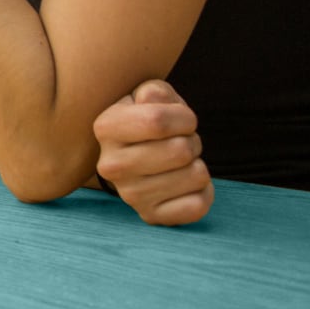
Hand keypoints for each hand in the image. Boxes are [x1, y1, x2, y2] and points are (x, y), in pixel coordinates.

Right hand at [93, 79, 213, 225]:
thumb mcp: (149, 96)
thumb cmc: (148, 120)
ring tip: (181, 162)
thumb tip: (152, 101)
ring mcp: (129, 195)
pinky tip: (186, 184)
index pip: (157, 121)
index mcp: (105, 128)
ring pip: (196, 176)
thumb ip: (154, 92)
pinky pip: (198, 206)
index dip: (183, 117)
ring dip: (198, 165)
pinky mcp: (150, 216)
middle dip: (192, 140)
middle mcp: (110, 165)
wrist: (136, 155)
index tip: (183, 119)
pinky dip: (204, 191)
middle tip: (181, 142)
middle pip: (180, 150)